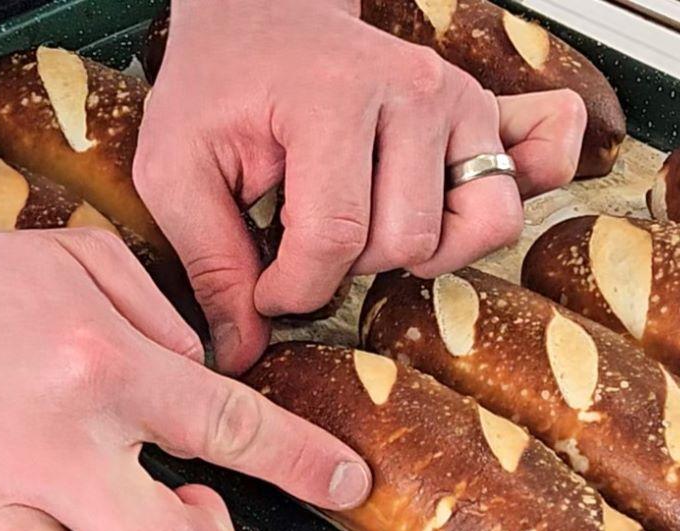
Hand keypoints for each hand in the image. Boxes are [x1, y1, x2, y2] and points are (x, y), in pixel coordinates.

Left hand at [135, 0, 586, 372]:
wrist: (266, 16)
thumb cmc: (221, 87)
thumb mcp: (178, 168)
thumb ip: (209, 259)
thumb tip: (242, 347)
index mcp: (331, 96)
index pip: (334, 237)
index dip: (295, 289)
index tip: (265, 289)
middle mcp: (412, 91)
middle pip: (401, 242)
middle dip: (347, 268)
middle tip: (306, 240)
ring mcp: (456, 101)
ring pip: (455, 235)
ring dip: (402, 256)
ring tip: (359, 229)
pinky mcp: (481, 116)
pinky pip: (501, 211)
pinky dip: (465, 238)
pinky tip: (415, 223)